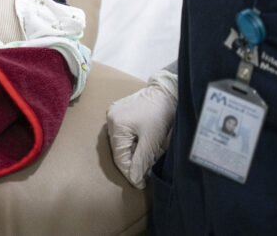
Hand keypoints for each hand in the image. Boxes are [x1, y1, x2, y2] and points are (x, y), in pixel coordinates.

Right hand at [106, 69, 177, 188]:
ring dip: (133, 152)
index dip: (130, 173)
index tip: (141, 184)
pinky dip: (132, 141)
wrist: (166, 92)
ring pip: (121, 142)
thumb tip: (134, 181)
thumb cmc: (160, 115)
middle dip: (133, 162)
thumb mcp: (152, 142)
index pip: (120, 157)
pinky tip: (143, 143)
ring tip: (148, 157)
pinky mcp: (119, 110)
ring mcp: (113, 113)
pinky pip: (123, 133)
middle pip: (119, 149)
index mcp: (116, 125)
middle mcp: (110, 118)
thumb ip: (141, 162)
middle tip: (147, 172)